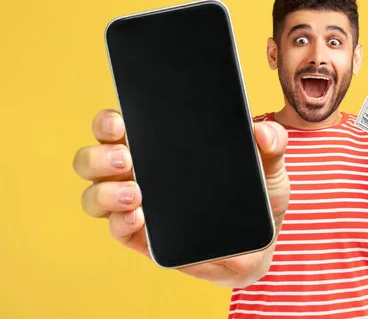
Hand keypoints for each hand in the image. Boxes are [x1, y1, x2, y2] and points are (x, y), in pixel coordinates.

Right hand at [73, 109, 289, 287]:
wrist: (259, 248)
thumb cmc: (256, 199)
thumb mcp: (269, 169)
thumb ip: (272, 146)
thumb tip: (263, 131)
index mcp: (162, 147)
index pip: (120, 127)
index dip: (108, 121)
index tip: (120, 121)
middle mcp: (140, 173)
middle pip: (94, 158)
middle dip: (98, 155)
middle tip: (126, 156)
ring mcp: (138, 206)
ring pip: (95, 195)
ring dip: (104, 192)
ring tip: (136, 193)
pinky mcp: (144, 238)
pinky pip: (116, 229)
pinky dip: (120, 222)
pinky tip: (139, 218)